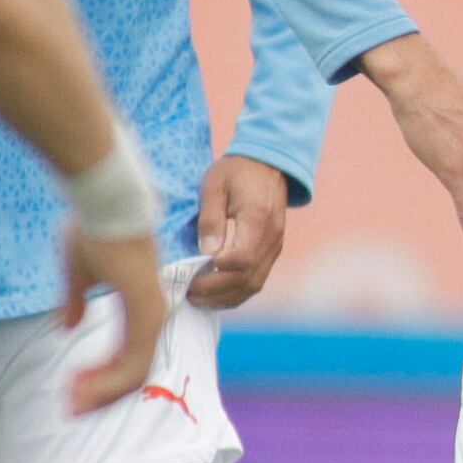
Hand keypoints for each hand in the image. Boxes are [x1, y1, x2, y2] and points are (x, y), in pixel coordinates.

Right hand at [59, 223, 173, 415]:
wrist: (105, 204)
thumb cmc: (92, 231)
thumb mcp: (78, 273)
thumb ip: (75, 303)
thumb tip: (67, 327)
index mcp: (139, 308)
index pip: (128, 359)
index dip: (101, 381)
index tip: (71, 391)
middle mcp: (151, 317)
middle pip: (132, 375)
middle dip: (100, 395)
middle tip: (70, 408)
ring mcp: (152, 316)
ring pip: (133, 375)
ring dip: (101, 393)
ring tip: (71, 402)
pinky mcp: (146, 313)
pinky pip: (133, 362)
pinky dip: (108, 380)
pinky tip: (81, 386)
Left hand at [187, 152, 291, 310]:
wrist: (268, 165)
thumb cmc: (236, 172)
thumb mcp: (214, 185)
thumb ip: (211, 218)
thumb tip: (206, 252)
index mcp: (258, 220)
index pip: (241, 259)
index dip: (216, 273)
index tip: (190, 275)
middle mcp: (272, 239)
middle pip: (248, 279)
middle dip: (216, 292)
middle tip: (188, 293)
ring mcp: (275, 248)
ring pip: (254, 285)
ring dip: (226, 298)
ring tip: (199, 298)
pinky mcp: (272, 252)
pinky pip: (256, 280)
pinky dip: (236, 292)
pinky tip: (215, 293)